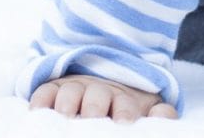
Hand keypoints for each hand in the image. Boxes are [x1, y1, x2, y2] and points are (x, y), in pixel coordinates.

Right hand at [29, 74, 178, 121]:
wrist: (102, 79)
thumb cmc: (123, 107)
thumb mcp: (144, 108)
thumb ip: (160, 114)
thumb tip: (165, 115)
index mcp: (123, 99)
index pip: (125, 106)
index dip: (124, 113)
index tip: (123, 124)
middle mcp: (98, 92)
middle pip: (96, 97)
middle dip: (94, 108)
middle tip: (92, 119)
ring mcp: (75, 89)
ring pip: (70, 92)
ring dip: (67, 103)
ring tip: (65, 116)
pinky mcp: (53, 89)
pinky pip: (45, 91)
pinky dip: (41, 99)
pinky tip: (38, 111)